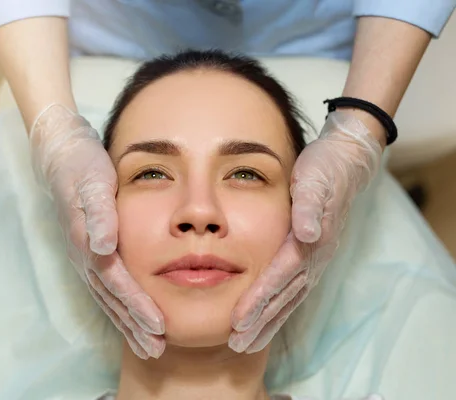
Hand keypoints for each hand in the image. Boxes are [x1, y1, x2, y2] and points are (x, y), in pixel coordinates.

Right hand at [30, 104, 165, 358]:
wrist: (60, 154)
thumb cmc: (82, 165)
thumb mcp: (93, 181)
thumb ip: (99, 214)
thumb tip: (103, 248)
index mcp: (87, 241)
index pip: (116, 281)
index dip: (137, 305)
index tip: (158, 326)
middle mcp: (84, 254)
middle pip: (111, 298)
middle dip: (133, 325)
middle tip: (156, 350)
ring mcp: (84, 255)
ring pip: (108, 298)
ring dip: (127, 322)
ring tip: (148, 344)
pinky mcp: (88, 250)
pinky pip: (106, 286)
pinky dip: (120, 306)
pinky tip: (131, 315)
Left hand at [228, 110, 382, 352]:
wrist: (345, 163)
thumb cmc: (323, 169)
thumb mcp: (314, 180)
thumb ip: (309, 207)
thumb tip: (307, 233)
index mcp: (309, 242)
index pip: (280, 277)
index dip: (259, 300)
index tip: (238, 322)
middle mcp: (314, 257)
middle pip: (284, 296)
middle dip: (261, 321)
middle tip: (237, 344)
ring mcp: (315, 260)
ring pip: (289, 298)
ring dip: (269, 321)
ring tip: (247, 342)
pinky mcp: (311, 257)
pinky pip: (293, 289)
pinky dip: (278, 307)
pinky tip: (265, 318)